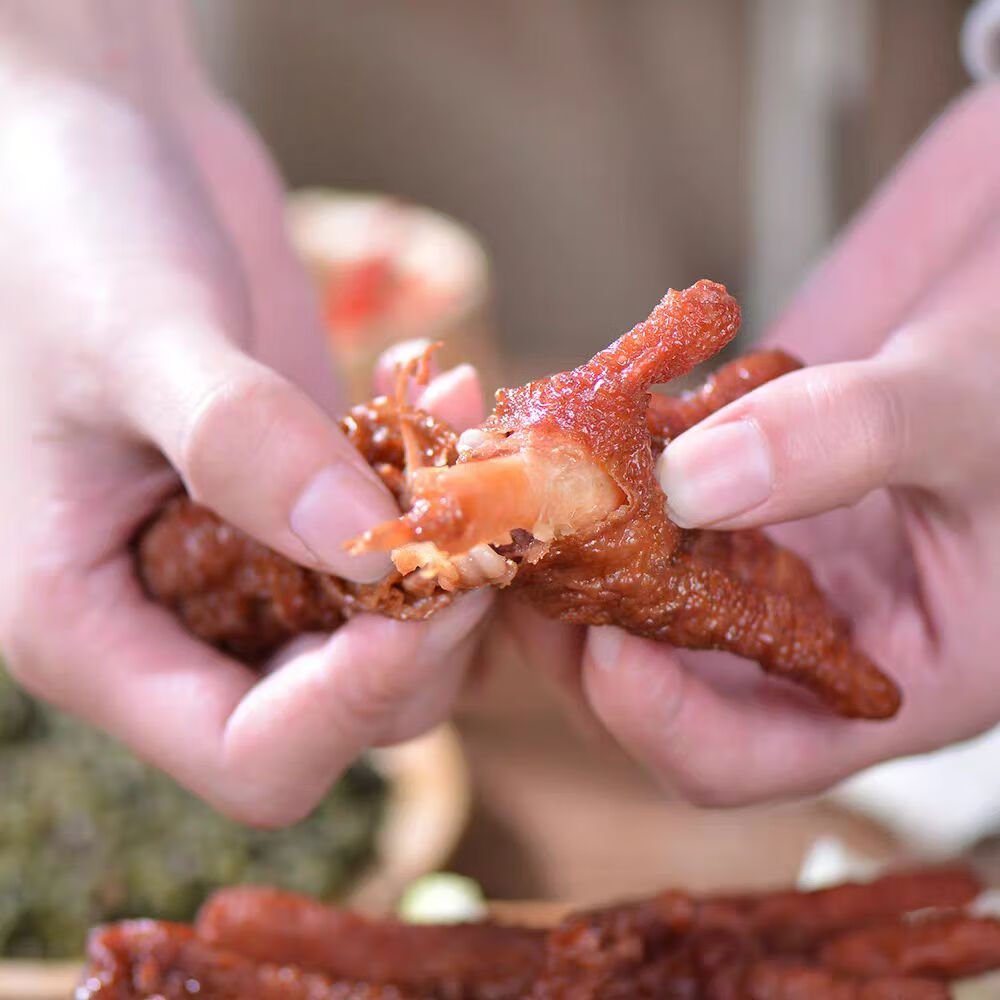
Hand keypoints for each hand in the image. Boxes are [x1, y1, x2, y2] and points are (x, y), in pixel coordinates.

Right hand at [0, 5, 489, 825]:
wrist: (95, 147)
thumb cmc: (71, 228)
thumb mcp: (138, 337)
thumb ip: (242, 448)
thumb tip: (370, 546)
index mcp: (93, 626)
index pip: (249, 757)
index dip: (348, 702)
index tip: (426, 591)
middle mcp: (180, 621)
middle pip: (344, 715)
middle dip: (427, 633)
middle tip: (472, 512)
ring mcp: (253, 566)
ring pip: (394, 646)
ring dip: (454, 564)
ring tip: (463, 440)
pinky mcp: (309, 504)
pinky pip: (408, 557)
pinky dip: (450, 507)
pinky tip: (454, 405)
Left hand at [509, 81, 999, 803]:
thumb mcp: (973, 416)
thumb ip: (851, 443)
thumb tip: (689, 482)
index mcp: (883, 672)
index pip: (743, 756)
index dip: (662, 723)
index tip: (605, 644)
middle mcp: (801, 627)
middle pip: (655, 680)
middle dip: (580, 634)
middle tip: (531, 558)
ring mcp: (755, 552)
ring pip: (628, 594)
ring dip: (569, 552)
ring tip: (527, 495)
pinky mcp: (721, 482)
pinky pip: (632, 505)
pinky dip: (592, 477)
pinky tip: (563, 426)